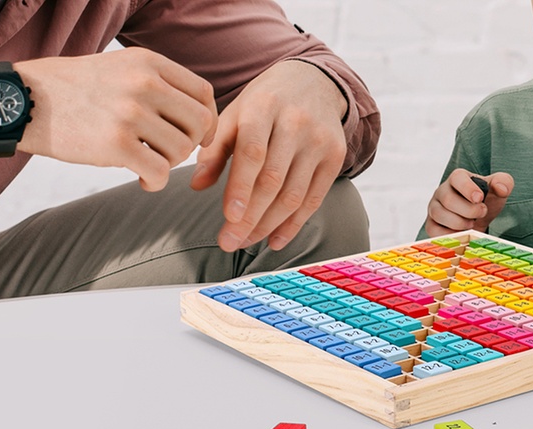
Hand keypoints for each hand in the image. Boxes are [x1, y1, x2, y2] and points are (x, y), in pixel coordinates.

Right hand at [11, 48, 216, 190]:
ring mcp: (129, 113)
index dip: (207, 121)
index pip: (204, 93)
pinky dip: (156, 182)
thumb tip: (200, 116)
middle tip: (167, 153)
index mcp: (148, 63)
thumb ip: (158, 84)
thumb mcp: (120, 68)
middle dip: (191, 145)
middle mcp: (143, 83)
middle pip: (200, 123)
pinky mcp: (114, 144)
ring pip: (182, 150)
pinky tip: (142, 180)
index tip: (195, 136)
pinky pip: (159, 172)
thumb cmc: (74, 90)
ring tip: (149, 163)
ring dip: (170, 165)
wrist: (22, 100)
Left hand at [190, 60, 347, 251]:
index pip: (253, 153)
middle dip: (250, 217)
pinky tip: (274, 240)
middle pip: (273, 180)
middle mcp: (296, 123)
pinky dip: (294, 224)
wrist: (313, 81)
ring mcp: (320, 141)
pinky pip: (314, 199)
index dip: (240, 187)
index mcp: (264, 107)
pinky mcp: (336, 156)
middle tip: (228, 243)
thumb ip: (215, 149)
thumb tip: (195, 185)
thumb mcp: (235, 114)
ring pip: (294, 194)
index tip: (228, 218)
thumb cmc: (264, 103)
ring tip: (245, 242)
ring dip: (268, 225)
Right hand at [424, 169, 512, 237]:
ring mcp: (434, 208)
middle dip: (468, 210)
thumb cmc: (485, 200)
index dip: (468, 188)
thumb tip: (501, 189)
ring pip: (439, 214)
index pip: (457, 178)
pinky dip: (449, 234)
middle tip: (482, 213)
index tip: (480, 198)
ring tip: (472, 224)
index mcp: (457, 178)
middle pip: (448, 199)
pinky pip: (433, 230)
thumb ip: (504, 183)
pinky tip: (462, 233)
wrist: (478, 217)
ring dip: (459, 222)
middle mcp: (442, 191)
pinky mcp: (431, 224)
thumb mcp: (498, 190)